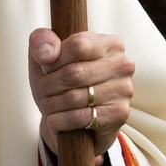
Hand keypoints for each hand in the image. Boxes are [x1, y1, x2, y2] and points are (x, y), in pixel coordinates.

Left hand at [28, 28, 133, 159]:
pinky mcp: (119, 114)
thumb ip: (41, 40)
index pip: (77, 45)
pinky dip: (58, 120)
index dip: (53, 60)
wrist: (71, 125)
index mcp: (109, 44)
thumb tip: (47, 54)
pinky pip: (77, 118)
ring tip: (50, 104)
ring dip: (51, 104)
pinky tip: (57, 118)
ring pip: (73, 98)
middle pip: (73, 73)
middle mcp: (122, 64)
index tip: (48, 68)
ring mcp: (124, 90)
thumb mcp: (44, 56)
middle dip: (48, 85)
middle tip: (45, 90)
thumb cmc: (59, 83)